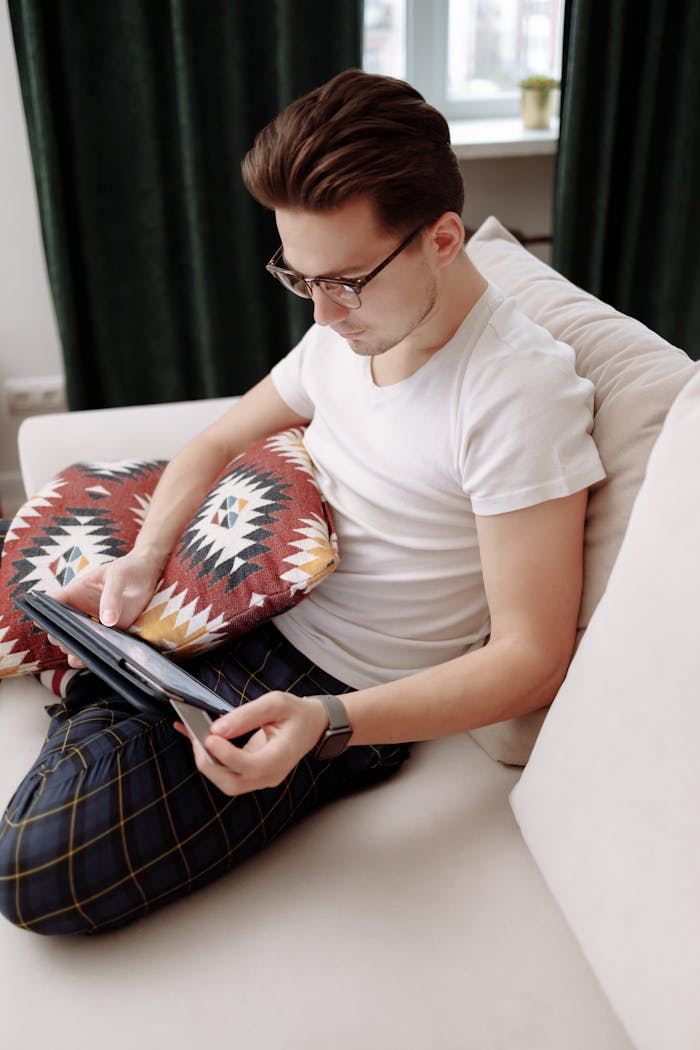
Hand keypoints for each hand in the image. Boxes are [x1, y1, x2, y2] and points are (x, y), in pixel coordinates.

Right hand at [45, 549, 164, 666]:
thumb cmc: (129, 569)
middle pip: (58, 629)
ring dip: (75, 651)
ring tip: (81, 656)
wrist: (149, 575)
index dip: (44, 614)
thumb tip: (107, 621)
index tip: (46, 624)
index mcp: (75, 592)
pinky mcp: (108, 635)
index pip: (51, 604)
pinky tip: (97, 660)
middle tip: (70, 643)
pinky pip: (95, 649)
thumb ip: (111, 596)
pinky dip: (93, 656)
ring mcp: (92, 625)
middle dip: (61, 638)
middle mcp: (79, 611)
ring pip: (75, 643)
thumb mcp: (118, 575)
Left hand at [175, 692, 327, 795]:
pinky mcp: (252, 774)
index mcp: (282, 757)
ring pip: (226, 782)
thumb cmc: (296, 713)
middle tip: (197, 737)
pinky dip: (210, 759)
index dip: (227, 756)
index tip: (211, 736)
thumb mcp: (276, 702)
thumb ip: (247, 715)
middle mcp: (271, 774)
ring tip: (195, 735)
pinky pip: (227, 773)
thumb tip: (217, 729)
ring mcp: (261, 778)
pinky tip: (196, 739)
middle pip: (233, 783)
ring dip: (207, 762)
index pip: (251, 767)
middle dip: (209, 763)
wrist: (312, 725)